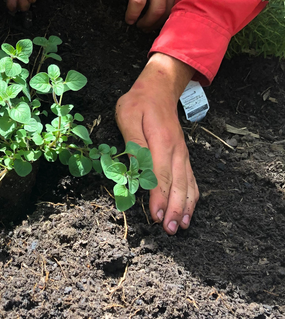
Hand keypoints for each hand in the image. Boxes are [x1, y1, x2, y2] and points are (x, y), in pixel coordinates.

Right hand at [99, 0, 189, 28]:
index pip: (185, 4)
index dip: (175, 19)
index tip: (166, 25)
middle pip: (170, 11)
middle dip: (159, 25)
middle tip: (150, 29)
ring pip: (155, 10)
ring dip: (145, 23)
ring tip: (138, 25)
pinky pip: (138, 1)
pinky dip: (132, 13)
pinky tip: (129, 18)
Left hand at [115, 53, 198, 234]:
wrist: (159, 87)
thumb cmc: (139, 102)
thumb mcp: (127, 116)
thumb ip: (133, 142)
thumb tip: (135, 167)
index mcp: (161, 141)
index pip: (161, 175)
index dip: (159, 198)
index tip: (156, 216)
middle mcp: (176, 150)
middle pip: (177, 184)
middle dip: (173, 208)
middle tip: (169, 230)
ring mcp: (181, 152)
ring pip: (187, 183)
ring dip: (184, 206)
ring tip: (180, 225)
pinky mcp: (182, 154)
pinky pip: (190, 177)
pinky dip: (191, 195)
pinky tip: (189, 209)